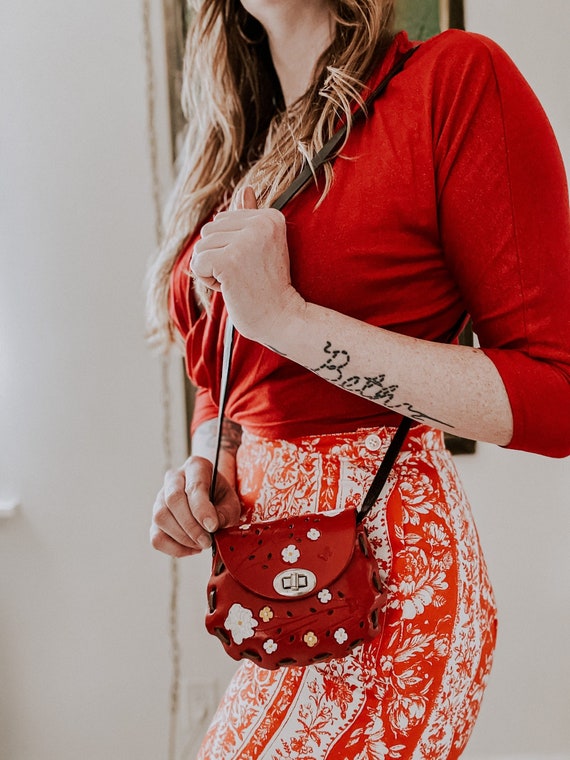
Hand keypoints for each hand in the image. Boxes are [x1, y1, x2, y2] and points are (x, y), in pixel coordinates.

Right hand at [150, 456, 241, 556]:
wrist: (212, 498)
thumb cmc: (221, 498)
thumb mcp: (231, 502)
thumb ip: (226, 513)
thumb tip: (212, 526)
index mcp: (196, 467)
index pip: (194, 486)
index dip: (202, 509)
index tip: (212, 526)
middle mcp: (174, 478)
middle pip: (173, 500)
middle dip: (191, 526)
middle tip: (207, 541)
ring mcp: (160, 497)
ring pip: (161, 517)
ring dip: (182, 537)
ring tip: (201, 543)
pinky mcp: (155, 518)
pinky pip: (156, 536)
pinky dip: (173, 548)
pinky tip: (191, 548)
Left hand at [191, 186, 305, 345]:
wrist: (282, 317)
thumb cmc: (270, 285)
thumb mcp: (263, 246)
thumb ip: (251, 218)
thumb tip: (245, 188)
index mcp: (271, 216)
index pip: (223, 220)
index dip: (231, 246)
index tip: (254, 264)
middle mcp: (260, 223)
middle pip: (209, 230)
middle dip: (218, 256)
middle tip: (245, 275)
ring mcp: (245, 241)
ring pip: (201, 247)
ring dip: (212, 270)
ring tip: (239, 281)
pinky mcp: (229, 260)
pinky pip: (197, 263)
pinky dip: (207, 280)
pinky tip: (229, 288)